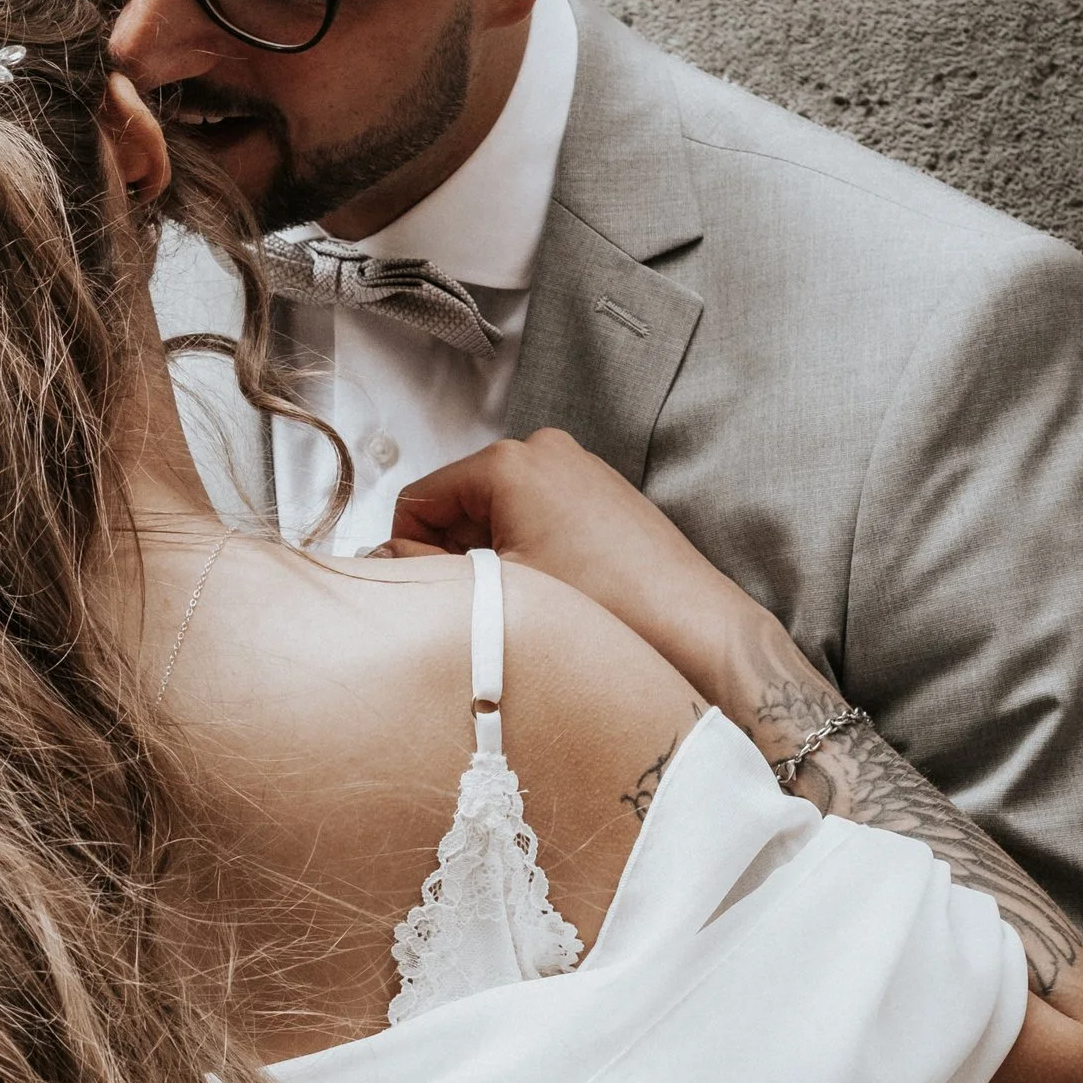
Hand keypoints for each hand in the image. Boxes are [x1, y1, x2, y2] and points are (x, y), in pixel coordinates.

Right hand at [386, 430, 759, 712]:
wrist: (695, 631)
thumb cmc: (612, 608)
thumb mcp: (497, 592)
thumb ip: (426, 574)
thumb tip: (387, 566)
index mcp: (510, 462)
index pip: (419, 499)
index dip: (410, 552)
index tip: (429, 592)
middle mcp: (544, 451)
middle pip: (458, 504)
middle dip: (456, 554)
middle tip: (478, 605)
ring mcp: (576, 469)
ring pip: (496, 514)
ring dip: (493, 557)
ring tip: (523, 602)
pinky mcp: (600, 494)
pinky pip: (536, 517)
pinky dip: (528, 552)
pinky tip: (554, 593)